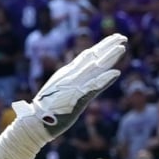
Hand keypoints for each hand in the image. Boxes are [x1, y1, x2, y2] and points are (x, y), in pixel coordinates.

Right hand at [11, 34, 126, 141]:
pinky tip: (116, 73)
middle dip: (107, 46)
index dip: (100, 47)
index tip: (113, 40)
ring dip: (109, 57)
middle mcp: (72, 75)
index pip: (87, 56)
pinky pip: (93, 87)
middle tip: (122, 36)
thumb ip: (69, 85)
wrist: (36, 121)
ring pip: (95, 67)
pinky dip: (104, 80)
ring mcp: (74, 85)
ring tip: (122, 47)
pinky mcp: (77, 98)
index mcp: (68, 73)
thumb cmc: (47, 110)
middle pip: (93, 57)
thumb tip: (77, 84)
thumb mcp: (59, 92)